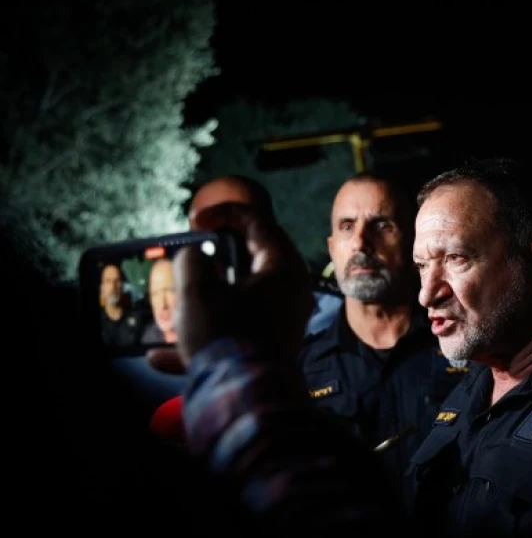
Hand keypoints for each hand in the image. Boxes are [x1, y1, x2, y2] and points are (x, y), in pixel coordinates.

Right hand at [147, 202, 312, 372]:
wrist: (244, 398)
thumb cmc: (226, 335)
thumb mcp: (197, 289)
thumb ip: (192, 260)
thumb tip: (196, 258)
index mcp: (283, 266)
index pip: (257, 220)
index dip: (222, 212)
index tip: (194, 220)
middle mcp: (291, 290)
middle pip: (251, 259)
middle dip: (213, 257)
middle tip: (189, 253)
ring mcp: (284, 320)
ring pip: (238, 299)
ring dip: (203, 299)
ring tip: (174, 302)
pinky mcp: (271, 347)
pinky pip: (235, 332)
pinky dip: (204, 336)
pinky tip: (161, 356)